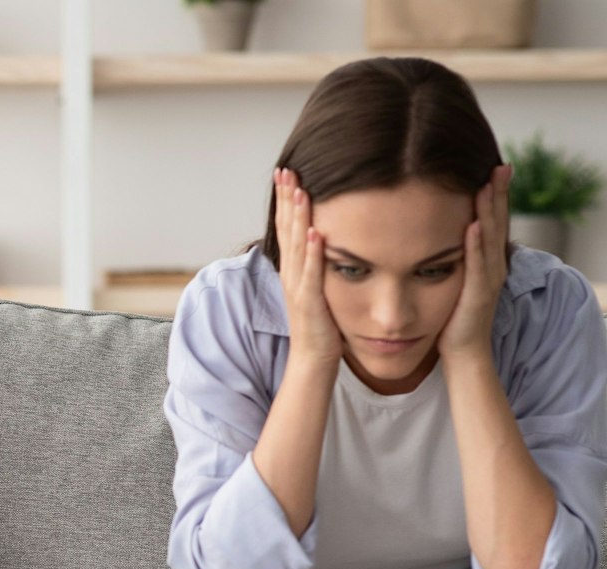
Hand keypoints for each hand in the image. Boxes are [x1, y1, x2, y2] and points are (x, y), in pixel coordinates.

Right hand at [274, 168, 342, 366]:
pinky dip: (313, 252)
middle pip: (286, 230)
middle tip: (286, 170)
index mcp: (292, 269)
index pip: (286, 227)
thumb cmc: (320, 326)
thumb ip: (315, 264)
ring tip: (300, 191)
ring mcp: (298, 288)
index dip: (284, 200)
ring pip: (296, 246)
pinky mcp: (310, 302)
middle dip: (285, 199)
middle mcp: (291, 274)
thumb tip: (322, 238)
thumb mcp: (316, 288)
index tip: (286, 174)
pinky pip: (312, 273)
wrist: (313, 361)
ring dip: (297, 218)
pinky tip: (317, 231)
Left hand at [439, 164, 512, 366]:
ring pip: (491, 238)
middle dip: (499, 193)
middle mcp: (493, 266)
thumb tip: (448, 236)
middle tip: (500, 165)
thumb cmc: (455, 317)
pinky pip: (477, 266)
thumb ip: (457, 258)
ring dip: (491, 210)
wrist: (464, 353)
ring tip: (490, 183)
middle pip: (498, 222)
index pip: (492, 221)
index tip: (494, 167)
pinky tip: (474, 225)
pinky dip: (476, 244)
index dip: (495, 195)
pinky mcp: (477, 295)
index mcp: (487, 261)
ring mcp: (488, 280)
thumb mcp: (456, 279)